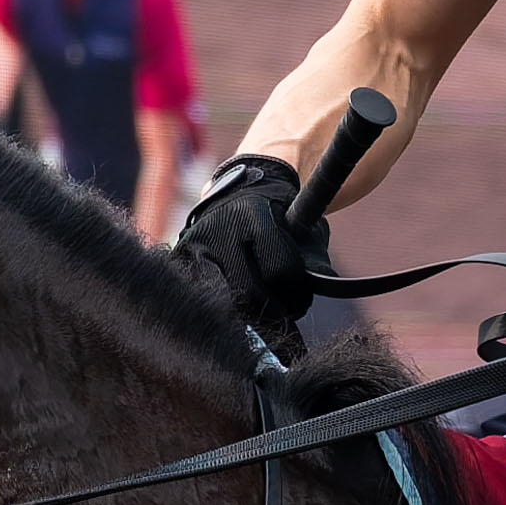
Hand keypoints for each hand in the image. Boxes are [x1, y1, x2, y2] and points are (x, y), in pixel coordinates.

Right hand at [173, 150, 319, 329]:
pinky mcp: (179, 258)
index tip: (302, 301)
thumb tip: (326, 283)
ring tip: (261, 313)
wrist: (240, 189)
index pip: (280, 271)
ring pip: (223, 302)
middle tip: (283, 314)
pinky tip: (237, 304)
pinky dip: (223, 306)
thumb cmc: (280, 215)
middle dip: (272, 311)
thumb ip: (316, 258)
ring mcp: (193, 244)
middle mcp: (218, 228)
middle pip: (249, 293)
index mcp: (253, 214)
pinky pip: (203, 297)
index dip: (298, 294)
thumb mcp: (305, 227)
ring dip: (246, 315)